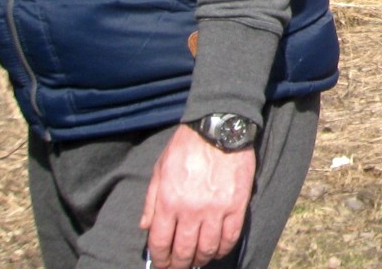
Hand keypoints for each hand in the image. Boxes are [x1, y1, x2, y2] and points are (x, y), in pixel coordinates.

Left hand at [140, 124, 255, 268]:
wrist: (218, 127)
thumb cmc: (186, 147)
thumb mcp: (159, 170)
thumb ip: (151, 201)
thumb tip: (145, 227)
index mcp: (168, 202)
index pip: (160, 243)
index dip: (160, 260)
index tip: (162, 264)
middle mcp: (190, 210)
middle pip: (183, 251)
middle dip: (179, 264)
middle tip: (180, 266)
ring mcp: (215, 209)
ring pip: (208, 248)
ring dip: (201, 259)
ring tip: (199, 259)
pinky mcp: (236, 204)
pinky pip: (231, 236)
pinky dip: (224, 248)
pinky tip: (219, 250)